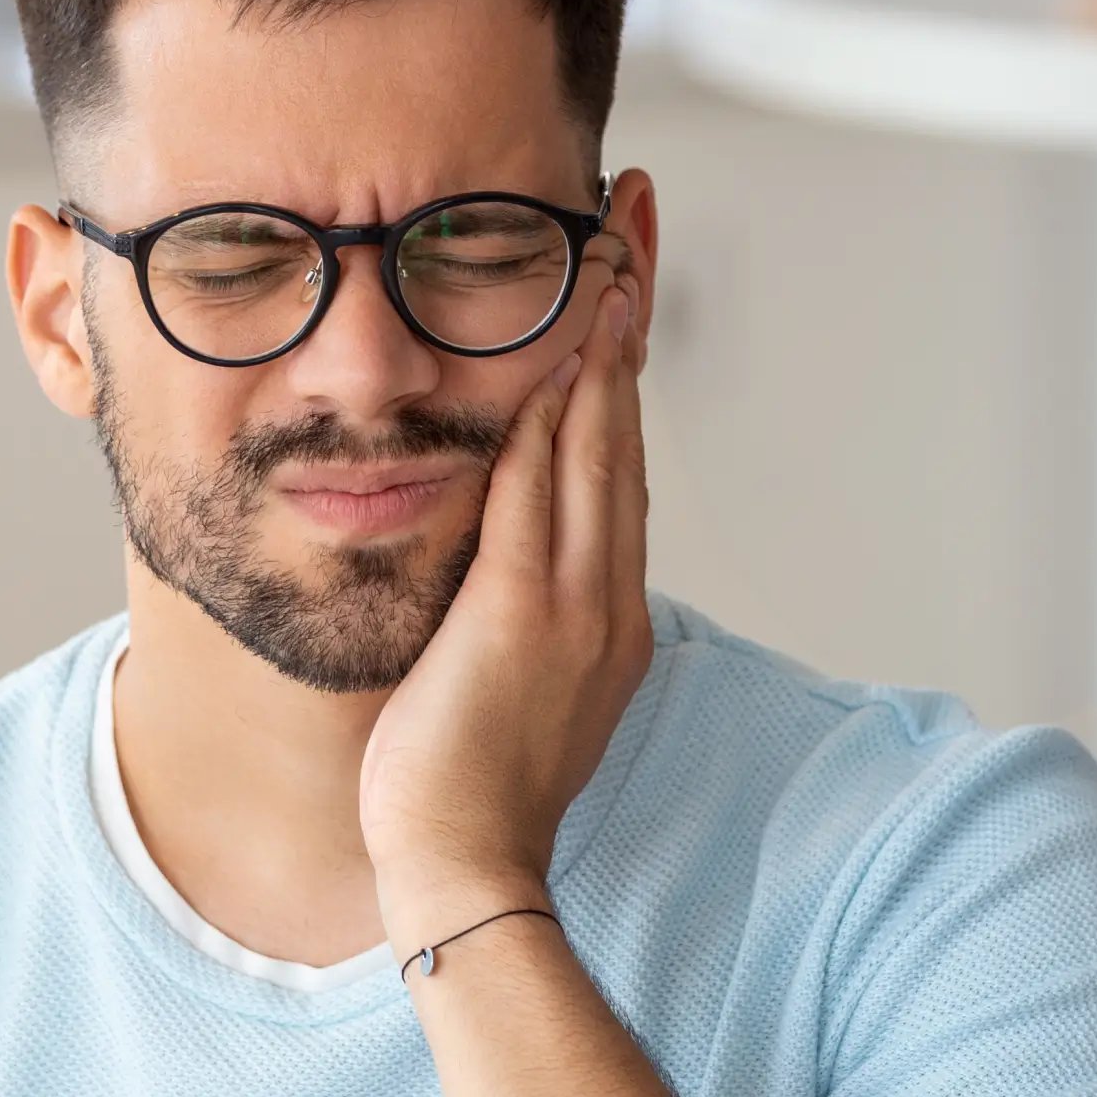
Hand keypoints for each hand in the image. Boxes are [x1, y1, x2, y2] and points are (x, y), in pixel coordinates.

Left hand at [359, 276, 653, 947]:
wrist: (464, 860)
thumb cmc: (472, 774)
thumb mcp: (519, 674)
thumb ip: (526, 601)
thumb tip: (508, 549)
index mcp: (608, 609)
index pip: (618, 466)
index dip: (623, 376)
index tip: (623, 295)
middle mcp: (608, 595)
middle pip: (623, 436)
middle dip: (629, 329)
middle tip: (633, 236)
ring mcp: (576, 604)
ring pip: (597, 451)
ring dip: (602, 350)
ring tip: (609, 261)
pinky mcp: (525, 614)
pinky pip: (539, 496)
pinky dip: (554, 420)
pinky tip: (558, 356)